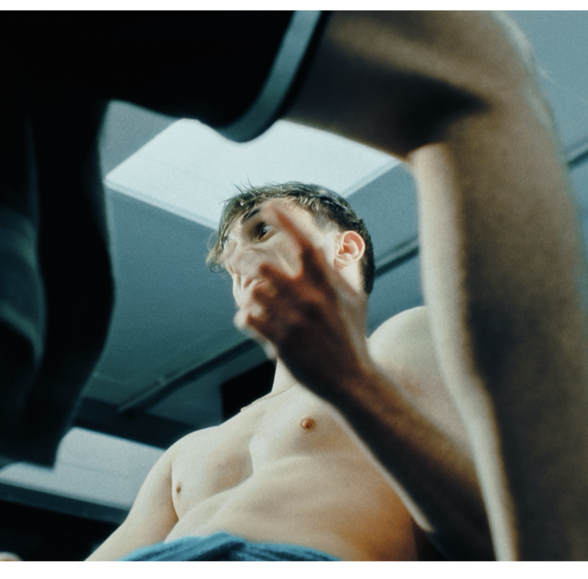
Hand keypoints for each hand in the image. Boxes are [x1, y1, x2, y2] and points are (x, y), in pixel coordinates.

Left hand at [233, 212, 376, 399]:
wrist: (352, 380)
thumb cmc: (352, 337)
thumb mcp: (357, 301)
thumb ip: (345, 273)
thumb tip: (342, 247)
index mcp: (328, 284)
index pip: (304, 243)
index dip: (286, 221)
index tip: (269, 205)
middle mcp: (310, 298)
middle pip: (262, 266)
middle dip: (242, 260)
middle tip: (230, 256)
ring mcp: (294, 319)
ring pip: (252, 293)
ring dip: (248, 295)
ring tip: (253, 300)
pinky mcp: (280, 341)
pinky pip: (247, 318)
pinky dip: (245, 318)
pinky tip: (253, 322)